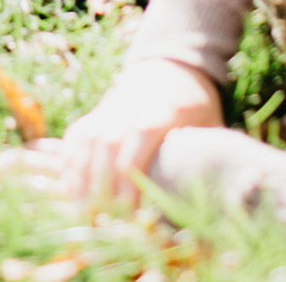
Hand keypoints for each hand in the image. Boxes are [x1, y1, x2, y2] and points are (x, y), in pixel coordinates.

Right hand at [60, 58, 222, 205]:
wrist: (172, 65)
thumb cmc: (195, 105)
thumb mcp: (210, 123)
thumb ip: (206, 154)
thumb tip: (216, 199)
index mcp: (165, 106)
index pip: (142, 134)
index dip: (133, 173)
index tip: (131, 210)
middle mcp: (132, 103)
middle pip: (108, 141)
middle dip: (102, 183)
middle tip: (103, 220)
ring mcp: (110, 106)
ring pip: (87, 138)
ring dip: (81, 176)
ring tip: (83, 212)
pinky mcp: (97, 111)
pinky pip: (76, 134)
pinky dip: (69, 162)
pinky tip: (69, 188)